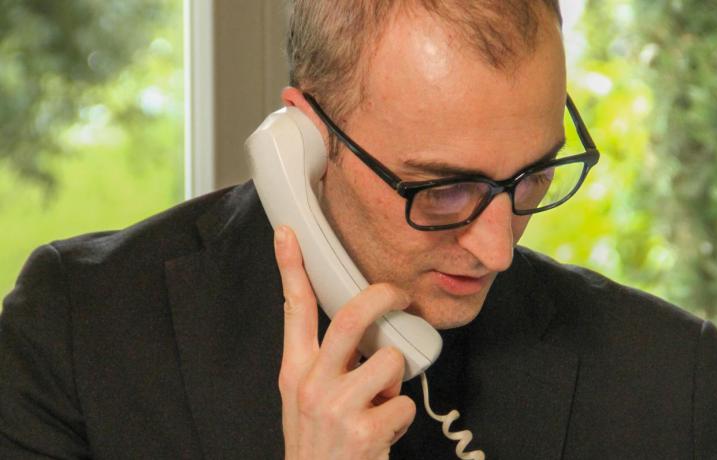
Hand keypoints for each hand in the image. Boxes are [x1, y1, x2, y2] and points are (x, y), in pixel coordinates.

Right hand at [274, 226, 416, 459]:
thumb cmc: (318, 444)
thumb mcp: (304, 398)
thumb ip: (325, 363)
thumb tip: (366, 332)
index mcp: (296, 370)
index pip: (293, 309)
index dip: (291, 267)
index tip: (289, 233)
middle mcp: (312, 384)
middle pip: (353, 316)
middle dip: (384, 296)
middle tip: (399, 295)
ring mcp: (337, 407)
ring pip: (390, 361)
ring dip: (395, 384)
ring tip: (378, 404)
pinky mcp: (364, 432)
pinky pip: (403, 405)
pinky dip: (400, 419)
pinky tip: (382, 432)